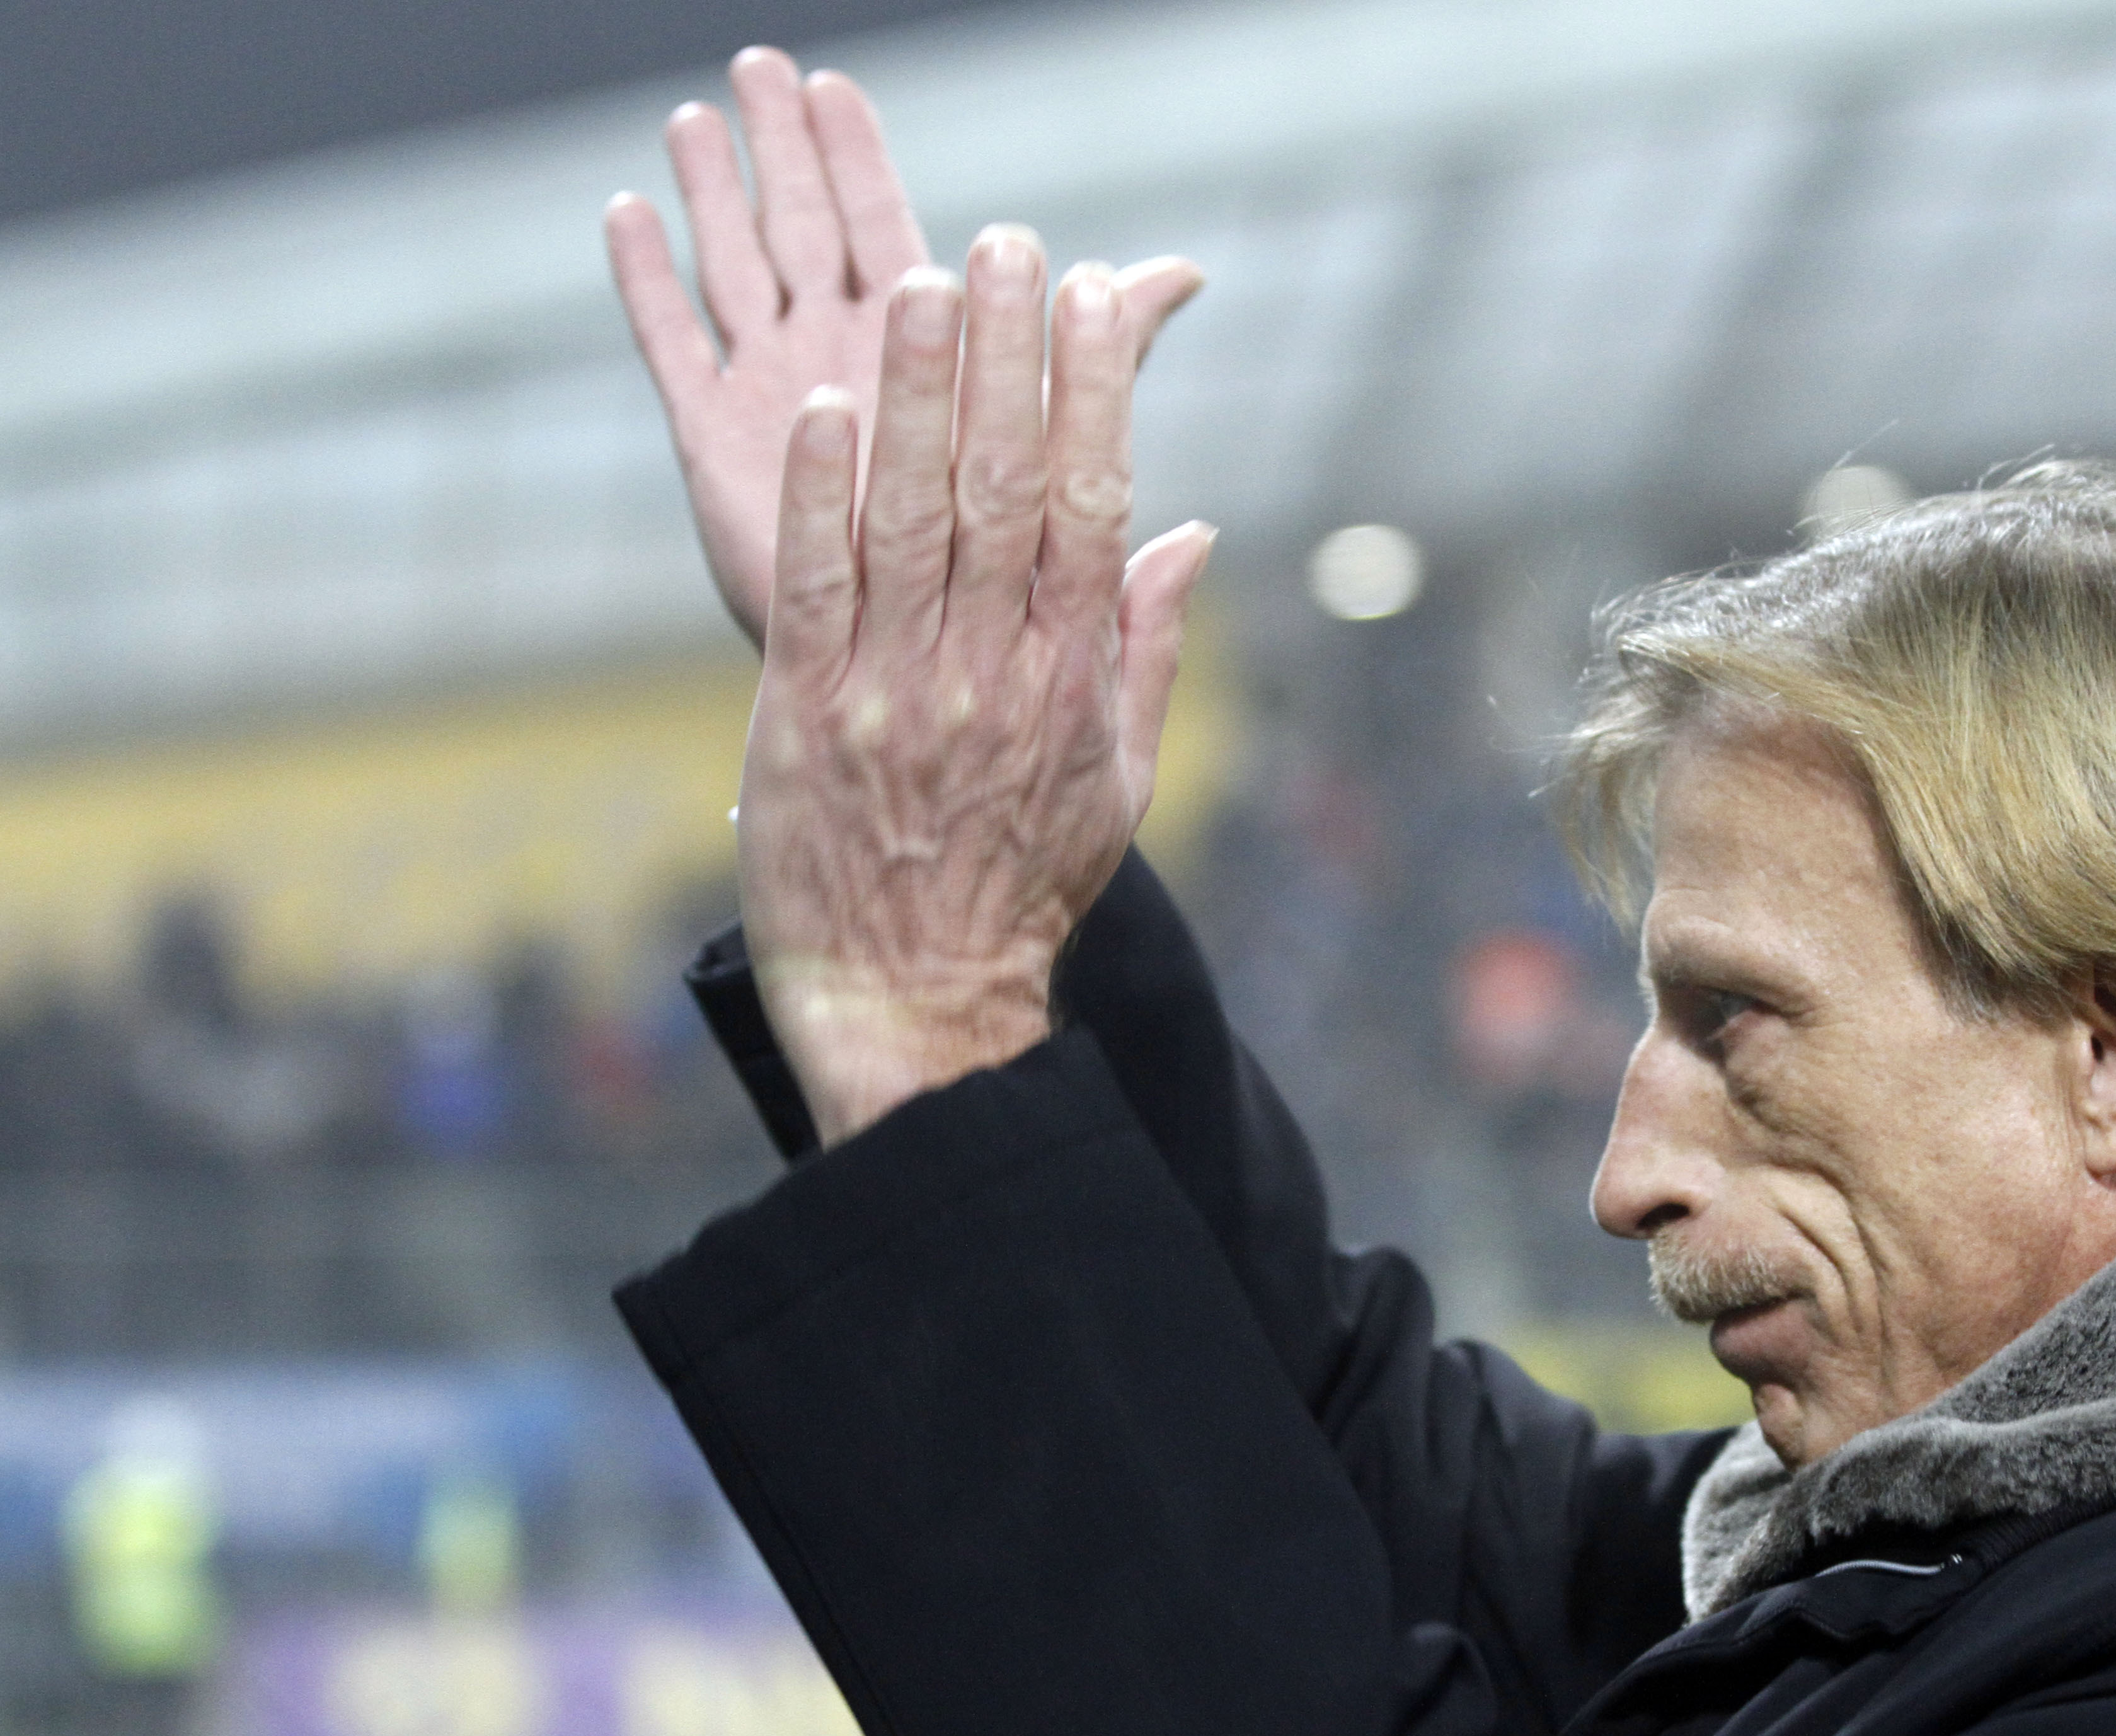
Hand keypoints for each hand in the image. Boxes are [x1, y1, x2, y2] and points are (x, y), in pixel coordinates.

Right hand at [606, 49, 1203, 647]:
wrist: (933, 716)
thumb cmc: (1010, 601)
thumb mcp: (1078, 470)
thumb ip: (1119, 362)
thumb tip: (1183, 272)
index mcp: (924, 362)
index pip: (891, 234)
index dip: (864, 162)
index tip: (839, 90)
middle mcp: (845, 365)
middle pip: (809, 232)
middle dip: (787, 151)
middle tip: (763, 65)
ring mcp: (775, 401)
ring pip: (739, 272)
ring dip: (717, 193)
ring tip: (699, 114)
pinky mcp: (717, 453)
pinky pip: (679, 357)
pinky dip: (650, 288)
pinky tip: (627, 211)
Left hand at [742, 229, 1214, 1143]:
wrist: (917, 1000)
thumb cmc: (1021, 887)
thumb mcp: (1119, 781)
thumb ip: (1148, 649)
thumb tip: (1193, 533)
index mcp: (1070, 679)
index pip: (1091, 507)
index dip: (1094, 394)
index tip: (1098, 298)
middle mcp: (991, 673)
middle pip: (1004, 488)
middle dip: (1009, 355)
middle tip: (1011, 241)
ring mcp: (897, 693)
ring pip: (908, 520)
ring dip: (913, 394)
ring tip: (918, 284)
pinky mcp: (807, 718)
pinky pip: (815, 590)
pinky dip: (819, 498)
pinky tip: (824, 410)